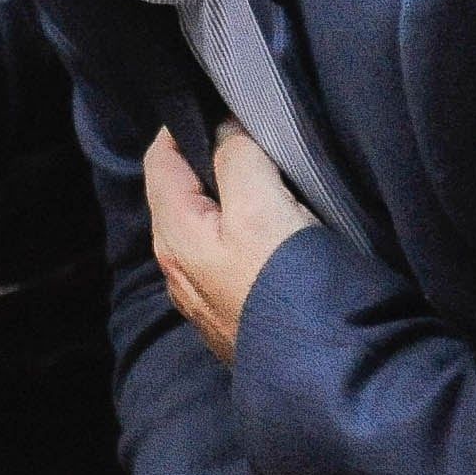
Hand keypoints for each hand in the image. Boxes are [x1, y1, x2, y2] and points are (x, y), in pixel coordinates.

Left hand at [147, 124, 317, 368]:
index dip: (186, 125)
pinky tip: (276, 238)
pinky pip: (228, 258)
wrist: (316, 370)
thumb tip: (224, 129)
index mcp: (173, 233)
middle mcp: (177, 267)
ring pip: (206, 227)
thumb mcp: (260, 204)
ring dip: (231, 201)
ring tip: (271, 185)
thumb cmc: (283, 283)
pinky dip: (244, 235)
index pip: (159, 159)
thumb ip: (236, 158)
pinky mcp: (232, 315)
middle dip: (210, 161)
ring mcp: (203, 296)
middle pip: (182, 192)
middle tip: (253, 141)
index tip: (221, 105)